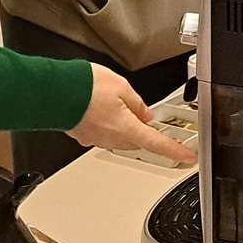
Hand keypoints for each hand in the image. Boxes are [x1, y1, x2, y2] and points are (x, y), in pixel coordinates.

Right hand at [69, 65, 195, 164]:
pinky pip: (104, 132)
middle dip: (144, 129)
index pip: (157, 143)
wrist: (55, 91)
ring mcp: (96, 138)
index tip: (187, 157)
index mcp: (126, 127)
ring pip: (120, 136)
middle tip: (144, 114)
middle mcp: (111, 138)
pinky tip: (103, 108)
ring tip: (117, 102)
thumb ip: (137, 103)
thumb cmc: (85, 86)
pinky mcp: (84, 135)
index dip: (175, 150)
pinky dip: (109, 123)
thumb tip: (144, 114)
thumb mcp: (122, 86)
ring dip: (125, 124)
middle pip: (138, 139)